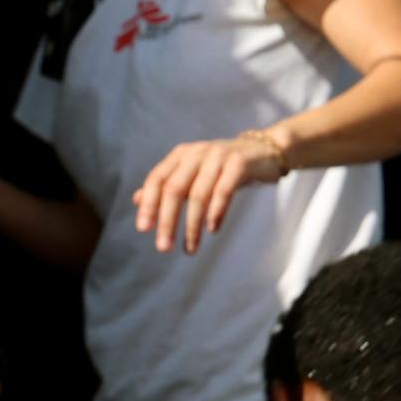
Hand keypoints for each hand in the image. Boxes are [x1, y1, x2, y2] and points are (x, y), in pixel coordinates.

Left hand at [128, 129, 292, 254]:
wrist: (262, 152)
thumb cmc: (222, 168)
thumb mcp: (193, 174)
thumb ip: (167, 185)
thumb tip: (137, 200)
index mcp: (181, 155)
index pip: (157, 179)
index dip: (148, 204)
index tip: (143, 229)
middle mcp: (196, 153)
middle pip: (175, 189)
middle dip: (167, 220)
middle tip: (163, 247)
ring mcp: (218, 156)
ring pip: (199, 194)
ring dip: (192, 225)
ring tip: (190, 248)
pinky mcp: (239, 163)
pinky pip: (224, 190)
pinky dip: (216, 212)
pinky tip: (212, 230)